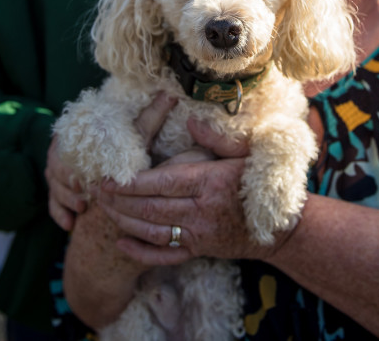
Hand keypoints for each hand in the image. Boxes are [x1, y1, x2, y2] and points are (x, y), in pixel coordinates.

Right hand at [46, 92, 177, 230]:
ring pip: (55, 186)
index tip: (82, 176)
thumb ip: (151, 117)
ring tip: (82, 206)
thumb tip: (171, 95)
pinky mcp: (58, 194)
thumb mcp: (137, 133)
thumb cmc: (126, 146)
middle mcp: (62, 153)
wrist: (113, 165)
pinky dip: (60, 214)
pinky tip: (70, 224)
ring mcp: (57, 174)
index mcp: (76, 134)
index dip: (71, 163)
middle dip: (68, 184)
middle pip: (56, 168)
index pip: (64, 146)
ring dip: (66, 198)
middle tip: (83, 195)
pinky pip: (52, 204)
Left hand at [96, 118, 296, 264]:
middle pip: (150, 208)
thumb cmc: (263, 183)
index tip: (108, 176)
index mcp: (210, 183)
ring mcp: (200, 236)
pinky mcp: (200, 251)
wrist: (284, 229)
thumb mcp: (248, 152)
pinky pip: (165, 256)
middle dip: (119, 200)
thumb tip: (190, 122)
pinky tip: (121, 242)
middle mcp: (202, 212)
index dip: (132, 182)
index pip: (162, 183)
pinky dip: (140, 252)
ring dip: (123, 221)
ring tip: (102, 208)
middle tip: (95, 190)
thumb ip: (217, 137)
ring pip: (152, 232)